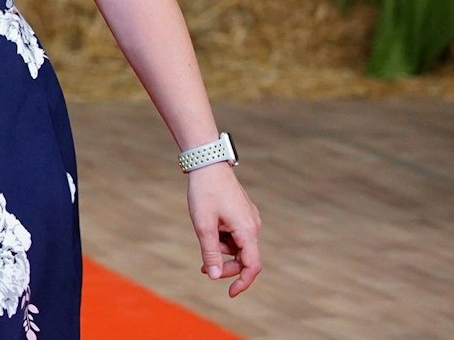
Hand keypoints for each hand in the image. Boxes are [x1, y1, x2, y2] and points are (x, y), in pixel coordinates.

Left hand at [188, 164, 261, 296]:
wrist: (208, 164)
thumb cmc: (205, 193)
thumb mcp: (203, 225)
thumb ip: (210, 252)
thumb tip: (215, 276)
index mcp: (247, 231)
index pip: (252, 266)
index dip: (242, 282)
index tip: (229, 293)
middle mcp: (253, 226)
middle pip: (245, 258)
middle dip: (226, 266)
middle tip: (204, 268)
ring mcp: (249, 219)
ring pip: (239, 246)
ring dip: (222, 251)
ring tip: (203, 241)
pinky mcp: (243, 213)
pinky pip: (236, 234)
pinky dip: (223, 239)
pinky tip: (209, 231)